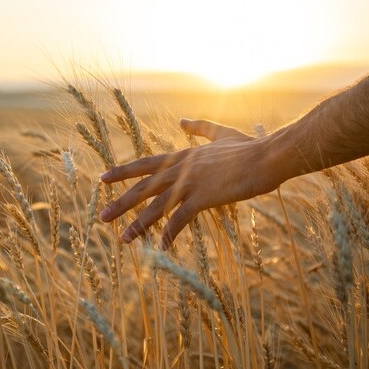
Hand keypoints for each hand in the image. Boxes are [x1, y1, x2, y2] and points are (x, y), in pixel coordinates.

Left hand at [99, 118, 285, 249]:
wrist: (267, 156)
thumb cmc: (248, 146)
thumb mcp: (220, 132)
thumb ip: (199, 127)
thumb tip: (182, 120)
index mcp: (182, 155)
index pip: (144, 164)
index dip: (123, 172)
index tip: (102, 178)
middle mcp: (180, 169)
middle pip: (142, 188)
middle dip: (120, 202)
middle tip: (101, 216)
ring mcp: (190, 183)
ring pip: (156, 206)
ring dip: (136, 224)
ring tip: (120, 238)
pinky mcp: (203, 198)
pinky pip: (180, 220)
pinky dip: (169, 235)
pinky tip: (161, 248)